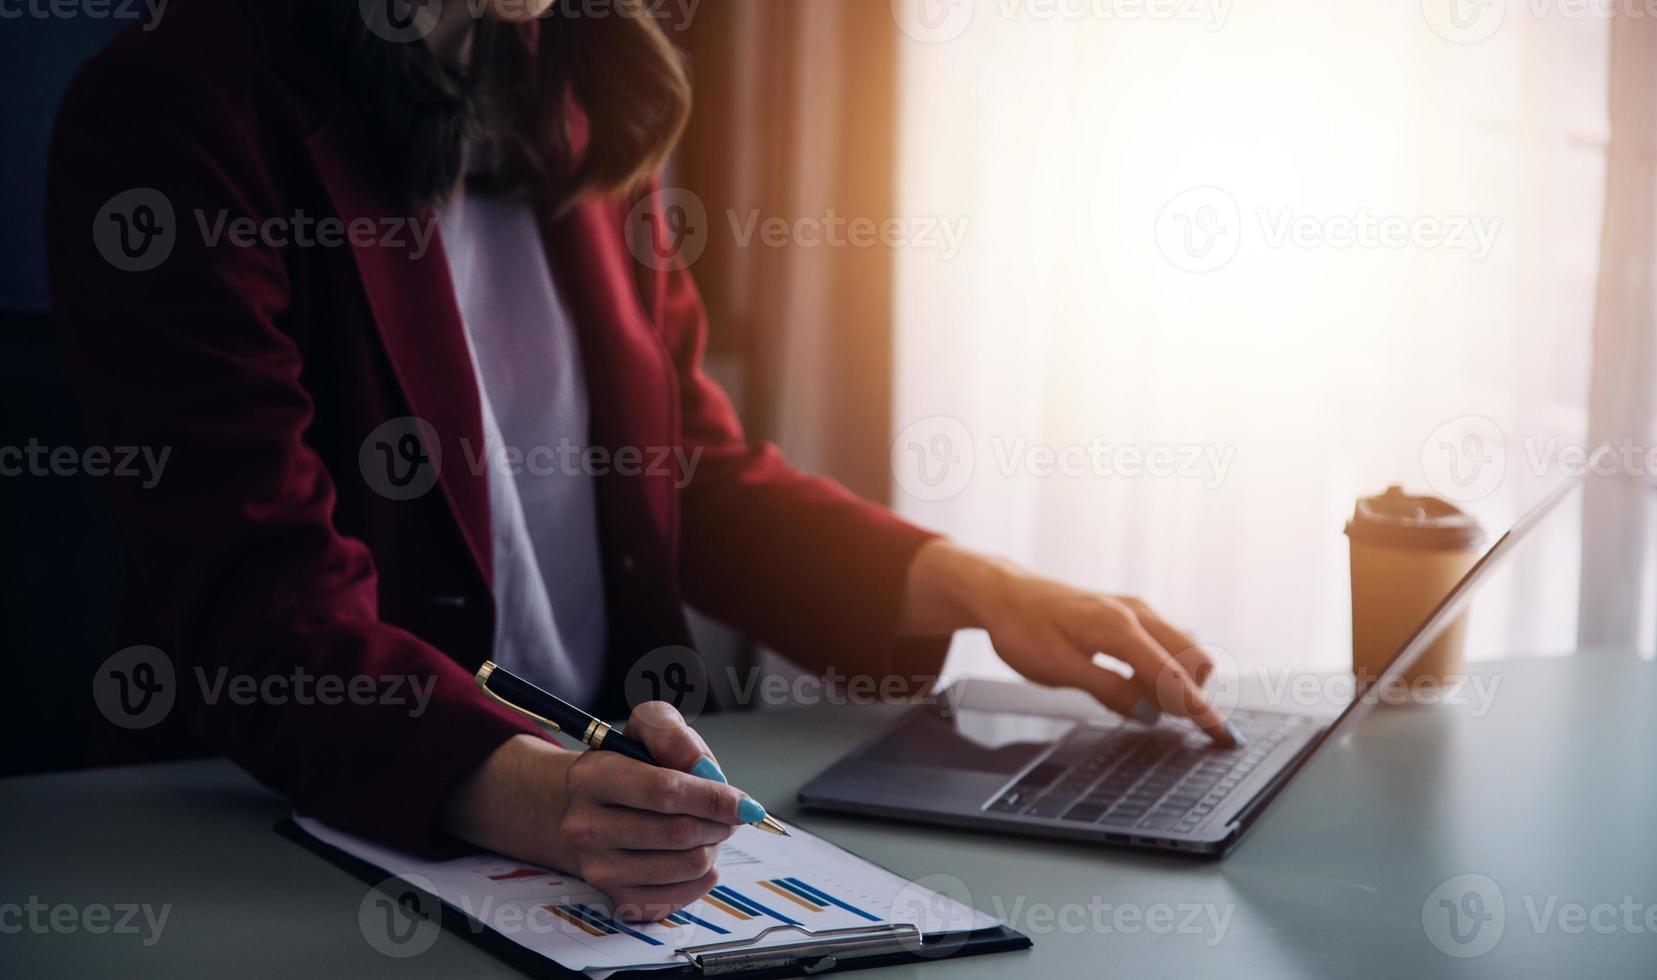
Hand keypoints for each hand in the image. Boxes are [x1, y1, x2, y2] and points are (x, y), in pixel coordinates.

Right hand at [439, 703, 752, 920]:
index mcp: (591, 777)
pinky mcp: (617, 899)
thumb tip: (701, 766)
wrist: (590, 810)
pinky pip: (682, 896)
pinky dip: (704, 875)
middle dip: (718, 822)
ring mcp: (599, 869)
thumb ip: (670, 733)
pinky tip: (696, 853)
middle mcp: (586, 827)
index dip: (712, 797)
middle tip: (728, 813)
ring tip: (708, 829)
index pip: (663, 791)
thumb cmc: (628, 766)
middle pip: (679, 832)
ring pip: (686, 865)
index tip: (744, 803)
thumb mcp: (645, 730)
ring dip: (713, 846)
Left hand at [899, 540, 1239, 744]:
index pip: (1173, 677)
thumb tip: (1149, 714)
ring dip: (1175, 679)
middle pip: (1194, 659)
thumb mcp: (1058, 670)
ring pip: (1184, 648)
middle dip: (1188, 694)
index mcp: (1119, 628)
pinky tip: (1130, 678)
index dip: (1201, 711)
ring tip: (1129, 695)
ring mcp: (1136, 609)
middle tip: (1147, 713)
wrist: (1003, 594)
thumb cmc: (1022, 629)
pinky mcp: (1129, 612)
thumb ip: (1108, 691)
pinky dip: (1163, 665)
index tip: (1223, 735)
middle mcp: (1136, 613)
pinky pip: (1165, 640)